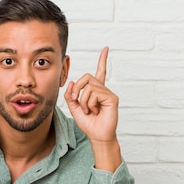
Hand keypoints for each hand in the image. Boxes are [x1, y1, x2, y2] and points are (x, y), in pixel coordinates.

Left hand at [64, 47, 121, 171]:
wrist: (96, 135)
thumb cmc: (88, 123)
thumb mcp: (74, 108)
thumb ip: (70, 95)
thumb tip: (73, 82)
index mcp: (96, 91)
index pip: (100, 72)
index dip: (102, 60)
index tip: (106, 48)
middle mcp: (103, 90)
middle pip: (87, 77)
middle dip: (77, 89)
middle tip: (76, 101)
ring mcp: (108, 93)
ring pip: (88, 87)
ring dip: (83, 101)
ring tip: (89, 111)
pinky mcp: (112, 98)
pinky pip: (94, 94)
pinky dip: (90, 103)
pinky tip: (95, 111)